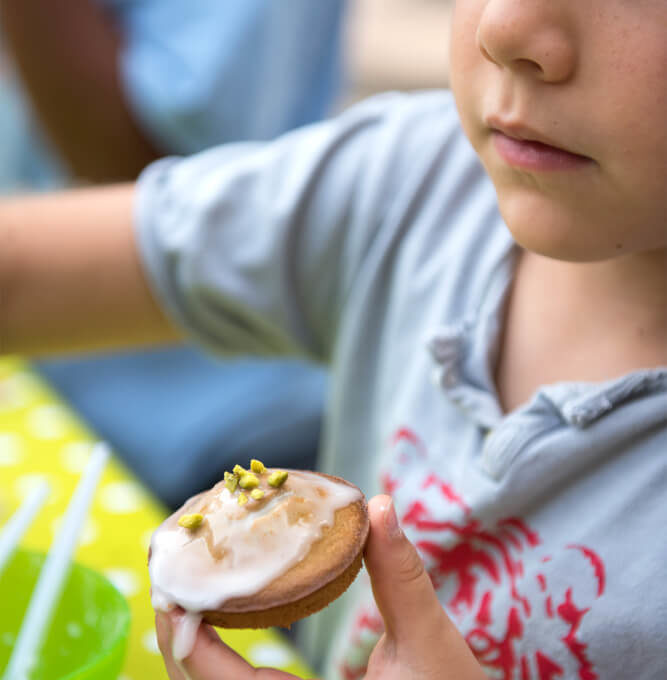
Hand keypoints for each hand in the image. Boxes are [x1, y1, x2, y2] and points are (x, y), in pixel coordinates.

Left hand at [155, 495, 485, 679]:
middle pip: (196, 679)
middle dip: (177, 621)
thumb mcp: (429, 643)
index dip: (180, 622)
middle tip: (175, 560)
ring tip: (194, 574)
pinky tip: (231, 604)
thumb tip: (381, 506)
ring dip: (194, 631)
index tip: (172, 571)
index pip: (208, 675)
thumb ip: (401, 575)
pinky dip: (220, 647)